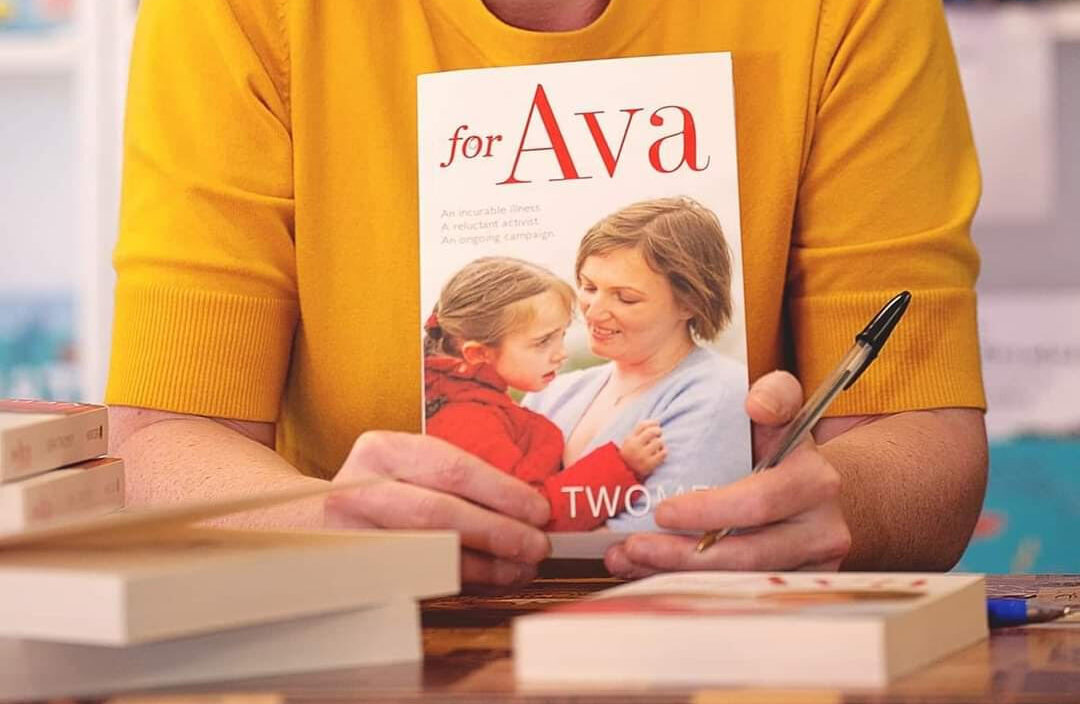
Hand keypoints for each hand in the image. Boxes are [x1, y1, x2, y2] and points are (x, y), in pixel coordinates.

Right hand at [324, 431, 550, 586]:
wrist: (307, 520)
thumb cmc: (378, 490)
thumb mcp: (405, 466)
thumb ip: (455, 478)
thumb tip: (528, 504)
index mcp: (382, 450)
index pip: (451, 468)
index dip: (501, 491)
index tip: (539, 510)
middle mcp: (360, 489)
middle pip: (439, 512)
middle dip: (497, 531)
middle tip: (538, 545)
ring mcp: (352, 536)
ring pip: (429, 553)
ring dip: (486, 565)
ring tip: (522, 568)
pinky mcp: (354, 573)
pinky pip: (418, 580)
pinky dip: (461, 581)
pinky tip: (490, 580)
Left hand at [604, 371, 851, 576]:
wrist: (813, 490)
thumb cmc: (780, 447)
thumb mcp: (782, 411)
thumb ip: (774, 395)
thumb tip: (757, 403)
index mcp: (813, 479)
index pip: (761, 497)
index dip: (712, 510)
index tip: (663, 513)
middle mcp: (822, 526)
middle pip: (748, 551)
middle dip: (683, 552)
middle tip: (633, 545)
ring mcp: (812, 565)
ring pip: (739, 580)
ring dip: (678, 573)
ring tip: (630, 560)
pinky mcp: (797, 587)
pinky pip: (738, 593)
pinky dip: (689, 584)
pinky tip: (652, 574)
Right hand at [619, 419, 665, 477]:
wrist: (625, 474)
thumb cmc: (631, 454)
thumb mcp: (630, 441)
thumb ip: (640, 431)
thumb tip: (657, 421)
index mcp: (630, 439)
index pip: (642, 425)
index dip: (652, 422)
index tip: (656, 424)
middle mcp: (635, 446)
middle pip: (652, 432)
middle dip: (658, 431)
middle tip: (659, 435)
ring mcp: (642, 456)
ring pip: (659, 442)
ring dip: (661, 443)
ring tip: (658, 446)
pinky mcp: (649, 465)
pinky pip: (663, 453)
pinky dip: (664, 452)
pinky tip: (660, 454)